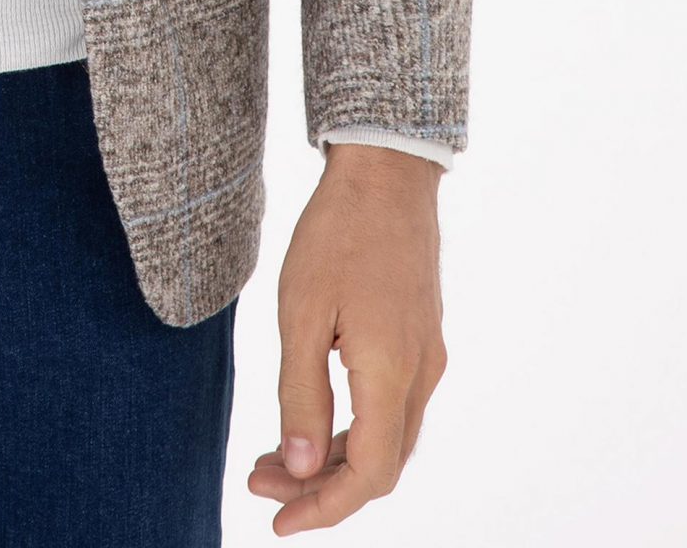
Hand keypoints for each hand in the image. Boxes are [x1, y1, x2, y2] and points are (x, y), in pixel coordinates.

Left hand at [247, 144, 446, 532]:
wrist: (386, 172)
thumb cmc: (337, 233)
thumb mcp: (301, 313)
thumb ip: (300, 395)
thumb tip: (298, 470)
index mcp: (392, 374)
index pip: (368, 475)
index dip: (323, 508)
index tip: (276, 522)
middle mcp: (421, 375)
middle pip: (380, 465)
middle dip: (320, 487)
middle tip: (260, 485)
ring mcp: (426, 357)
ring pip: (386, 437)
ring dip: (333, 458)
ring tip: (272, 458)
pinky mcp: (420, 338)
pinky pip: (391, 406)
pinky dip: (350, 426)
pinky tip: (309, 416)